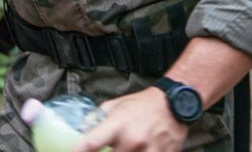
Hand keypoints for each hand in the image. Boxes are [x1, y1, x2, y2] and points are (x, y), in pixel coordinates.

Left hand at [71, 87, 186, 151]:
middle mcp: (132, 139)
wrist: (173, 106)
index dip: (78, 151)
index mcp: (118, 124)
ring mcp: (148, 151)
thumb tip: (83, 128)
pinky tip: (138, 150)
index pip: (91, 143)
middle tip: (111, 146)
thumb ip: (98, 117)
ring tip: (126, 147)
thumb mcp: (116, 105)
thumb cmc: (143, 105)